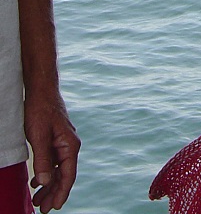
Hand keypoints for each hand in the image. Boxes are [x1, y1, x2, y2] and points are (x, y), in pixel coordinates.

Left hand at [24, 92, 79, 212]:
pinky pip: (53, 162)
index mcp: (70, 145)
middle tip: (42, 209)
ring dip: (48, 185)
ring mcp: (62, 143)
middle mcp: (69, 145)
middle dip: (53, 192)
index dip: (62, 192)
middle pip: (64, 174)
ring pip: (57, 170)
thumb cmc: (41, 110)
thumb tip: (46, 181)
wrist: (41, 91)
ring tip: (37, 199)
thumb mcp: (39, 137)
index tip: (54, 207)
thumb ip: (43, 160)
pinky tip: (37, 181)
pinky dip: (46, 173)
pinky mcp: (55, 140)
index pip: (68, 174)